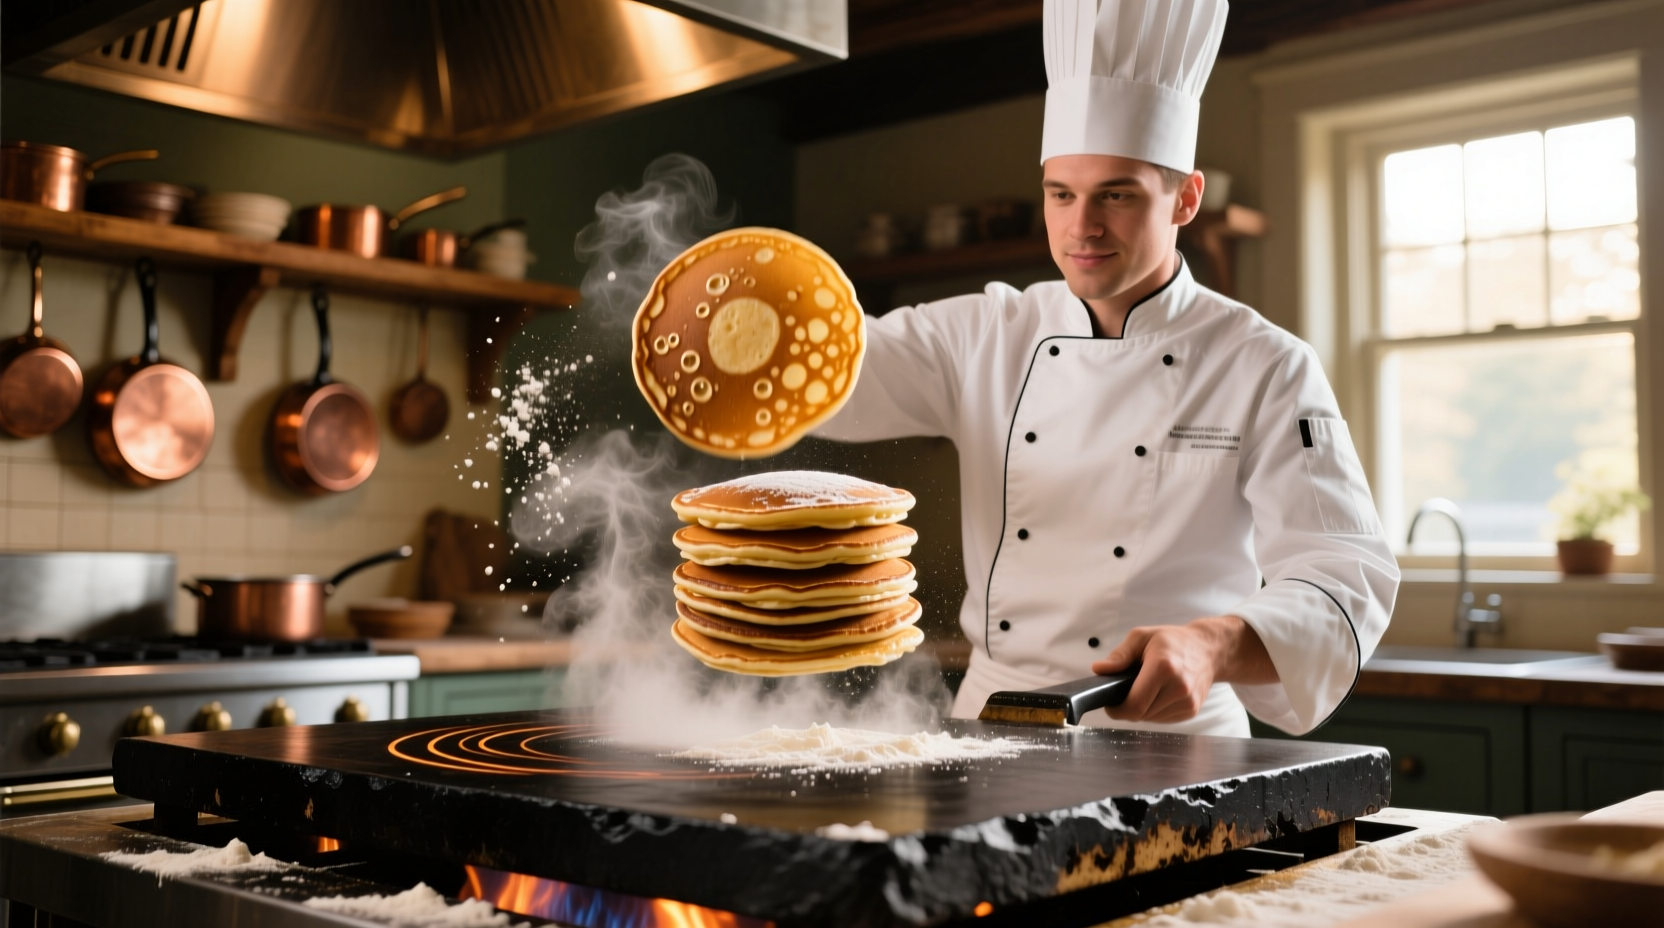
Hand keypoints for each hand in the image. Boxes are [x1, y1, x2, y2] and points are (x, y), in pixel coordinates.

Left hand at [1090, 616, 1276, 723]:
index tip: (1110, 704)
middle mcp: (1179, 688)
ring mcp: (1188, 702)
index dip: (1117, 710)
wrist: (1208, 649)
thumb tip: (1099, 670)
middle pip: (1141, 714)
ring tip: (1146, 687)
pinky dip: (1155, 710)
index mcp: (1163, 667)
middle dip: (1127, 707)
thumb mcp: (1142, 637)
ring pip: (1151, 719)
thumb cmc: (1173, 641)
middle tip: (1126, 691)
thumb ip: (1119, 655)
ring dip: (1142, 709)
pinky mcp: (1192, 711)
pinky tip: (1158, 693)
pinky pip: (1163, 719)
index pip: (1135, 704)